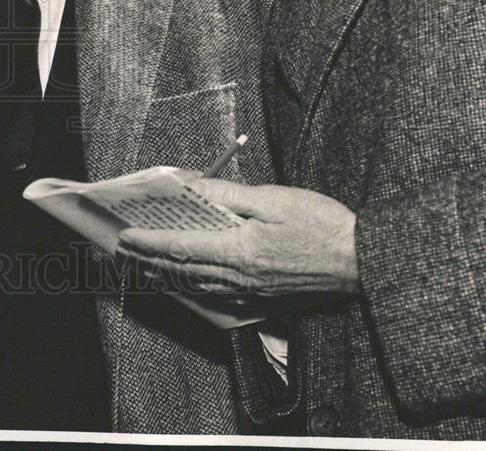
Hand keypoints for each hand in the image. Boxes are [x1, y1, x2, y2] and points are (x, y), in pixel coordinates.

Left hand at [118, 179, 358, 296]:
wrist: (363, 260)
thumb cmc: (321, 223)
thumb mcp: (272, 198)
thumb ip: (227, 193)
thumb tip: (191, 186)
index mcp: (240, 250)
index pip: (182, 248)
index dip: (150, 244)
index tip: (125, 237)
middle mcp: (241, 278)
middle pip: (182, 272)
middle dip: (148, 262)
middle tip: (122, 253)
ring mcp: (252, 292)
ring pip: (197, 288)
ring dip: (165, 277)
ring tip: (142, 267)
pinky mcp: (265, 299)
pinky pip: (218, 298)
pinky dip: (194, 289)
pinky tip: (186, 284)